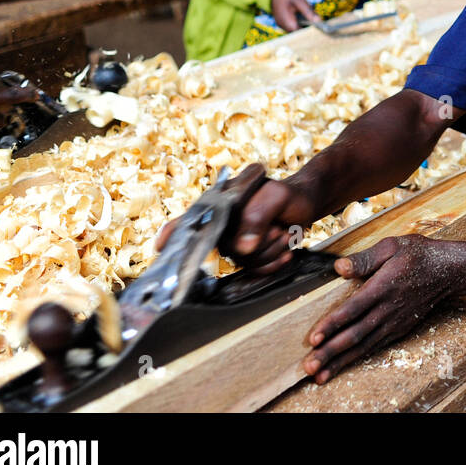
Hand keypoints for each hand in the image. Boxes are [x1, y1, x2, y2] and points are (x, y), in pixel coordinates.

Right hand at [155, 163, 322, 274]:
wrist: (304, 203)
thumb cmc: (286, 193)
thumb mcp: (274, 195)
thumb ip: (256, 215)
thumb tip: (241, 248)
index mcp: (218, 205)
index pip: (188, 221)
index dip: (171, 234)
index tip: (161, 247)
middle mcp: (221, 227)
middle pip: (227, 248)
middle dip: (260, 241)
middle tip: (277, 227)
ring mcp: (233, 244)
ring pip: (245, 261)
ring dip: (271, 250)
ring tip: (282, 232)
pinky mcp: (247, 257)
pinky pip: (256, 271)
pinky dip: (275, 262)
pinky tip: (286, 249)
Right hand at [271, 0, 319, 31]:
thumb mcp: (300, 0)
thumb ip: (308, 11)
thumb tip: (318, 21)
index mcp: (286, 21)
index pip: (300, 32)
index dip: (310, 30)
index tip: (319, 26)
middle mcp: (282, 25)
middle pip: (298, 31)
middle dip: (307, 26)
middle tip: (315, 18)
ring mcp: (281, 24)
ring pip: (295, 29)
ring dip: (303, 24)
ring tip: (308, 15)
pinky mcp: (282, 22)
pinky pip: (292, 25)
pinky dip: (298, 22)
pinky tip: (302, 14)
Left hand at [303, 234, 459, 383]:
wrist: (448, 271)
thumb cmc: (418, 254)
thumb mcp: (392, 246)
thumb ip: (364, 259)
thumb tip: (339, 267)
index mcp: (383, 287)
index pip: (352, 309)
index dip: (332, 325)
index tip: (313, 338)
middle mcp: (387, 310)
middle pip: (355, 335)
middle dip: (330, 352)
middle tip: (309, 367)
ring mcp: (394, 322)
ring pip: (363, 346)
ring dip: (340, 362)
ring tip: (319, 376)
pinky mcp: (399, 329)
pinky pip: (375, 347)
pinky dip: (357, 359)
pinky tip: (342, 367)